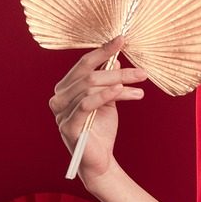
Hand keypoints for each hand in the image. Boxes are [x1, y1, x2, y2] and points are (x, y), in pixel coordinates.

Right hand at [48, 35, 147, 182]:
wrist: (100, 161)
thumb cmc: (101, 131)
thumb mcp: (108, 102)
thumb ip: (109, 83)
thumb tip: (116, 62)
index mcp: (66, 89)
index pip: (84, 64)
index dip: (103, 51)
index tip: (121, 40)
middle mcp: (59, 98)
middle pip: (89, 76)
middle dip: (118, 73)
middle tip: (142, 73)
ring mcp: (61, 112)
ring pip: (89, 88)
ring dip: (118, 85)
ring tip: (139, 88)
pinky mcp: (68, 126)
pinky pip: (87, 105)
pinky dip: (104, 95)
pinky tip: (120, 91)